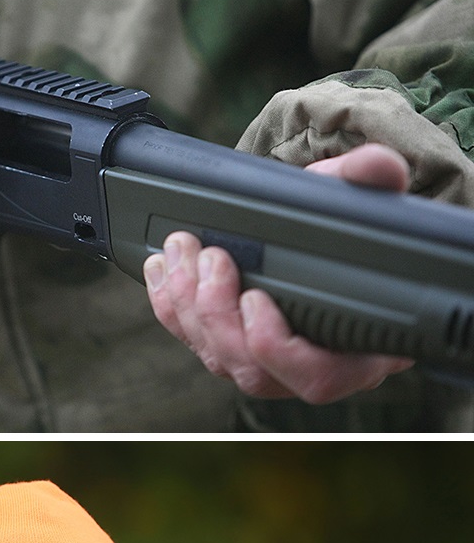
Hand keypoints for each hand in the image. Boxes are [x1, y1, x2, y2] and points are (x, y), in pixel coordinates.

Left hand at [142, 146, 413, 402]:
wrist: (324, 237)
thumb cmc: (350, 232)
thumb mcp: (361, 202)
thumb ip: (370, 185)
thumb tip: (381, 166)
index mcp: (359, 350)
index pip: (319, 376)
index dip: (276, 347)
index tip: (254, 298)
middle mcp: (311, 367)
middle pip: (255, 373)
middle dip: (218, 315)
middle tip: (208, 256)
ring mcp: (267, 366)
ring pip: (219, 360)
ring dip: (189, 307)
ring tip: (181, 250)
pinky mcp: (232, 350)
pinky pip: (193, 343)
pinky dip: (170, 308)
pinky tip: (160, 269)